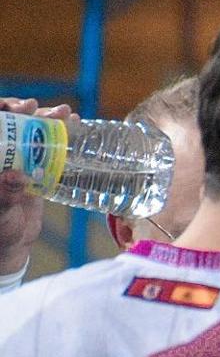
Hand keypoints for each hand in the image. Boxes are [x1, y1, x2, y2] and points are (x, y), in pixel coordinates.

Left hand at [0, 98, 75, 275]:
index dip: (2, 111)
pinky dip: (59, 134)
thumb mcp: (0, 215)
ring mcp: (15, 161)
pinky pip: (46, 146)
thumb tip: (14, 176)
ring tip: (66, 114)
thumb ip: (4, 196)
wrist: (12, 249)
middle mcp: (1, 157)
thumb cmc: (0, 233)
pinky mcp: (33, 168)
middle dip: (24, 111)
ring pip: (29, 132)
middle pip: (10, 124)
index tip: (17, 108)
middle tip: (38, 108)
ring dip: (45, 119)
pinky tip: (74, 125)